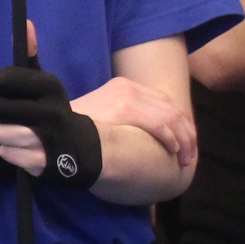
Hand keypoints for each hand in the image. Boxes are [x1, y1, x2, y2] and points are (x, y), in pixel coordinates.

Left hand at [0, 65, 103, 185]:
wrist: (86, 149)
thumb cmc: (55, 112)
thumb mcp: (47, 84)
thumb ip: (32, 55)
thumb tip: (25, 23)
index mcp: (51, 87)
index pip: (3, 80)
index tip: (7, 91)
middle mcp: (51, 111)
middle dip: (0, 114)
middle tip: (13, 116)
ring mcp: (48, 138)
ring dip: (5, 135)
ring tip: (18, 133)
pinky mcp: (43, 162)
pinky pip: (6, 153)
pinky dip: (12, 152)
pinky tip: (25, 149)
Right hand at [73, 75, 197, 171]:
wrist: (54, 128)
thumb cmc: (76, 129)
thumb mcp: (102, 117)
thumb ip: (122, 120)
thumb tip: (139, 134)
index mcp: (124, 86)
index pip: (163, 101)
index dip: (179, 122)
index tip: (185, 142)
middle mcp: (127, 87)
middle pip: (170, 107)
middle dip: (186, 131)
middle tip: (190, 153)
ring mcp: (126, 96)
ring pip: (170, 116)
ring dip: (182, 138)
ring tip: (185, 157)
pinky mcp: (125, 108)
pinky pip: (160, 124)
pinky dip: (171, 138)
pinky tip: (174, 151)